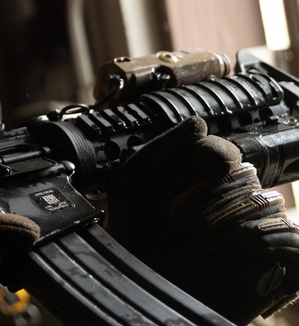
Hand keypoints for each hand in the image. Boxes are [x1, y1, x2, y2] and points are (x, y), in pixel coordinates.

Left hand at [106, 116, 298, 323]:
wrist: (131, 290)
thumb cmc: (130, 241)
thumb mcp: (134, 187)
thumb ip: (164, 150)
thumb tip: (199, 122)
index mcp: (199, 185)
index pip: (226, 154)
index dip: (216, 153)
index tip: (202, 161)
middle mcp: (229, 208)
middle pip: (247, 177)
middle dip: (214, 193)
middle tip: (178, 218)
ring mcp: (253, 240)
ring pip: (270, 206)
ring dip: (233, 217)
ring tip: (201, 238)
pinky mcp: (272, 273)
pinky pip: (297, 245)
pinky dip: (278, 237)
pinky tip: (245, 243)